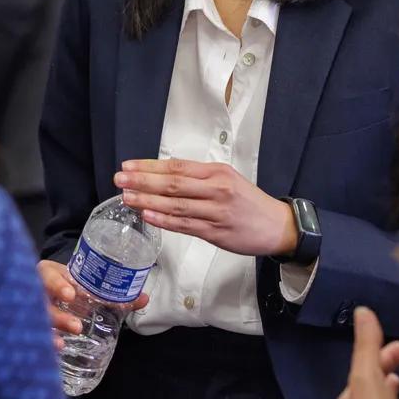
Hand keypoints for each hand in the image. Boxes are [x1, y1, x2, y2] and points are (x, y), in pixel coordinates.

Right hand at [38, 259, 149, 348]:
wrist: (50, 291)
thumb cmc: (69, 286)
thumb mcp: (85, 285)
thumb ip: (112, 293)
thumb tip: (143, 299)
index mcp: (49, 275)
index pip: (48, 276)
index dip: (57, 285)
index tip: (70, 296)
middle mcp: (36, 291)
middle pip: (40, 302)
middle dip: (58, 315)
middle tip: (77, 326)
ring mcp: (32, 309)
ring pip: (35, 320)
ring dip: (51, 332)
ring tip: (62, 344)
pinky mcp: (31, 325)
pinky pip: (34, 335)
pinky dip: (44, 343)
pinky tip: (54, 351)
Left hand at [116, 159, 296, 256]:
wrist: (278, 226)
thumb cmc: (250, 202)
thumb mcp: (227, 179)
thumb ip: (199, 178)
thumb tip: (165, 175)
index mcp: (217, 172)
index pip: (176, 166)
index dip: (149, 166)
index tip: (128, 166)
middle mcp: (216, 189)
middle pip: (172, 183)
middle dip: (143, 180)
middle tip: (120, 179)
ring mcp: (215, 211)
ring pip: (175, 205)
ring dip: (148, 201)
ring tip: (127, 198)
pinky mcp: (215, 232)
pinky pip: (185, 225)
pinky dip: (164, 221)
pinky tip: (148, 216)